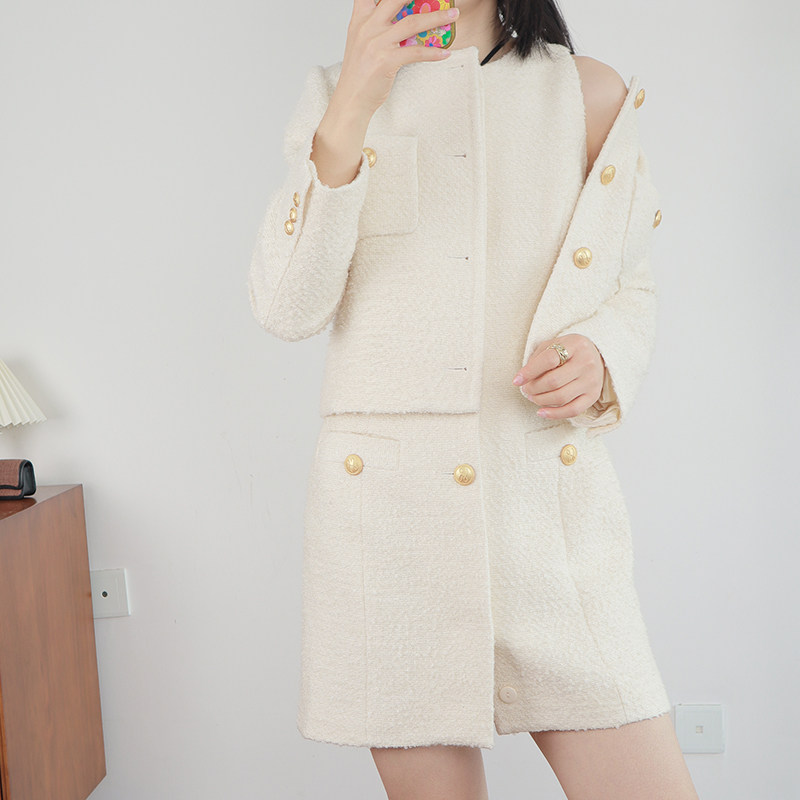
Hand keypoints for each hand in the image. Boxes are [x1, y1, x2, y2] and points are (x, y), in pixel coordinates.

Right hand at [334, 0, 459, 117]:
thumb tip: (403, 20)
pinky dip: (433, 53)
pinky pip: (415, 52)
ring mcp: (377, 43)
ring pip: (412, 23)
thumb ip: (376, 27)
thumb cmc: (359, 74)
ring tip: (453, 15)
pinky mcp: (386, 61)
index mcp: (360, 19)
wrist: (351, 100)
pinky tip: (445, 53)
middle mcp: (367, 27)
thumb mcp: (362, 43)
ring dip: (436, 18)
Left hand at [512, 334, 604, 419]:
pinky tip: (541, 412)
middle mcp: (587, 363)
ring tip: (532, 397)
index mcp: (576, 345)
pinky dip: (554, 414)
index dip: (529, 371)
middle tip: (525, 389)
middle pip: (554, 381)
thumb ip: (538, 358)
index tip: (517, 380)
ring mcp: (592, 381)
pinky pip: (572, 410)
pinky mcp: (593, 396)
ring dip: (540, 400)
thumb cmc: (568, 351)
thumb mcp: (553, 345)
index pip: (549, 359)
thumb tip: (523, 379)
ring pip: (561, 397)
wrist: (595, 356)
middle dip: (533, 388)